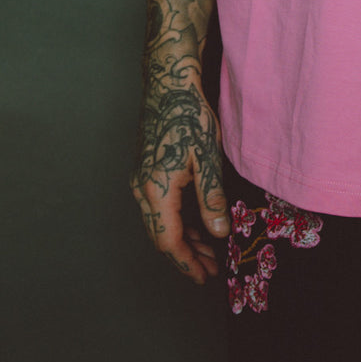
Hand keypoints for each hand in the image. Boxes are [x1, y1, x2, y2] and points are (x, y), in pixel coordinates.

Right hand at [131, 81, 228, 283]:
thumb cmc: (189, 117)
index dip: (187, 262)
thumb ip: (212, 199)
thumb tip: (218, 232)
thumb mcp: (207, 159)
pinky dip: (176, 221)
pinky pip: (158, 209)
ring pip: (158, 223)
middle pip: (161, 236)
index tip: (204, 276)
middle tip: (210, 268)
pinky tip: (195, 224)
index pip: (168, 240)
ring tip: (207, 251)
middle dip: (186, 255)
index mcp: (156, 190)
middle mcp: (142, 190)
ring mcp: (141, 180)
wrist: (168, 86)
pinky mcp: (145, 172)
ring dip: (182, 239)